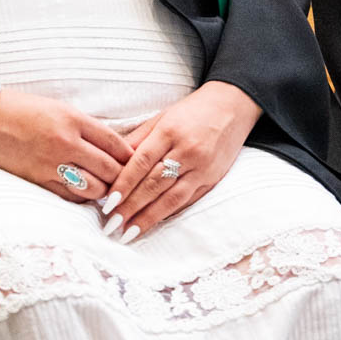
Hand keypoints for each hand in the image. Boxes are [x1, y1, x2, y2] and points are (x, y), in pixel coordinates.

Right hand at [0, 87, 133, 201]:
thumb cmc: (22, 109)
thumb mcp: (58, 108)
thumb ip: (84, 127)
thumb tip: (110, 147)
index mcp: (74, 119)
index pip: (116, 143)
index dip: (130, 156)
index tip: (137, 163)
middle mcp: (66, 142)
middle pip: (110, 168)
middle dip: (123, 179)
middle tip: (129, 184)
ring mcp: (52, 164)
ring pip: (93, 188)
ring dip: (104, 192)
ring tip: (109, 194)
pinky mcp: (37, 180)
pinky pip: (69, 197)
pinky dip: (82, 199)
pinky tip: (86, 197)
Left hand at [100, 81, 260, 241]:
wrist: (232, 106)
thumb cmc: (191, 111)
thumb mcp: (161, 117)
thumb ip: (137, 140)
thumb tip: (111, 164)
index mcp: (170, 131)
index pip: (142, 162)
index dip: (124, 184)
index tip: (108, 203)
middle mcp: (187, 151)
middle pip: (155, 184)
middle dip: (131, 207)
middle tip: (112, 225)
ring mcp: (202, 167)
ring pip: (172, 198)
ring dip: (148, 218)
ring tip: (129, 233)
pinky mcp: (212, 179)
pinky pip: (188, 200)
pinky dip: (168, 213)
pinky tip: (153, 223)